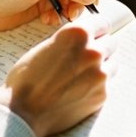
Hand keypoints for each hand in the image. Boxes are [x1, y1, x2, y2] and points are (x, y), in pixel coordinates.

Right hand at [0, 17, 113, 136]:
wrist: (23, 113)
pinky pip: (107, 84)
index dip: (96, 29)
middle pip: (111, 42)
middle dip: (100, 47)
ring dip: (101, 66)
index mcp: (77, 34)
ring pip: (112, 62)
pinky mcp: (102, 94)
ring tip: (81, 75)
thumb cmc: (26, 79)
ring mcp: (100, 74)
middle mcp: (93, 51)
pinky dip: (97, 85)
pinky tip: (79, 90)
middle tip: (85, 57)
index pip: (102, 23)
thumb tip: (82, 39)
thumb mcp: (44, 47)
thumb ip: (67, 41)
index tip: (94, 34)